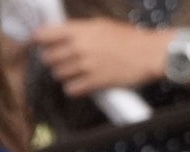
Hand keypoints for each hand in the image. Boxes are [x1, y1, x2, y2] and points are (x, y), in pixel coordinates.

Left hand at [33, 20, 165, 95]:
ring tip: (73, 74)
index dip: (40, 41)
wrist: (149, 54)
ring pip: (59, 74)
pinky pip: (72, 89)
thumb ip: (79, 30)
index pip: (43, 35)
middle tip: (62, 62)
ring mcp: (86, 66)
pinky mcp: (95, 82)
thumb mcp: (101, 25)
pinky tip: (79, 85)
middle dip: (54, 60)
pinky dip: (73, 88)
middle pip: (49, 58)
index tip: (42, 45)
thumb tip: (63, 34)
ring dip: (63, 75)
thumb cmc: (130, 38)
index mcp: (78, 30)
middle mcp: (78, 47)